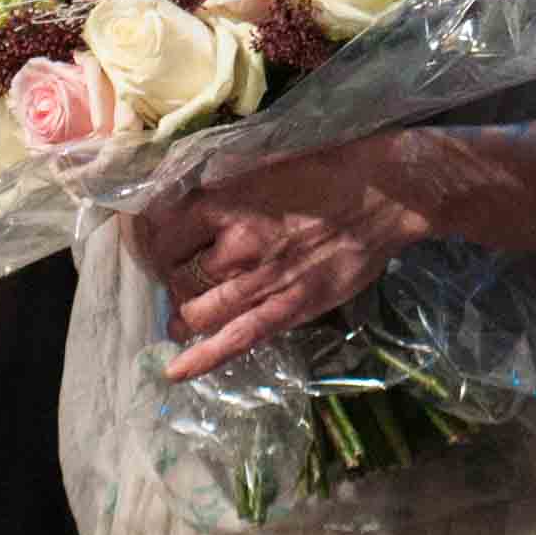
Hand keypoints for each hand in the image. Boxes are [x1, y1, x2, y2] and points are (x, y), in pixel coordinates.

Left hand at [129, 137, 435, 379]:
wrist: (385, 193)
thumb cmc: (327, 168)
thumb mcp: (262, 162)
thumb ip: (224, 185)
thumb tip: (187, 198)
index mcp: (224, 202)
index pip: (161, 231)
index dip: (150, 241)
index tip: (152, 244)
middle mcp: (234, 244)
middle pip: (176, 274)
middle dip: (169, 281)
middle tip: (177, 281)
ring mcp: (261, 281)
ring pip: (198, 310)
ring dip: (183, 317)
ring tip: (182, 319)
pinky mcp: (288, 307)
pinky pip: (236, 339)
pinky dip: (202, 359)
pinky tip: (177, 372)